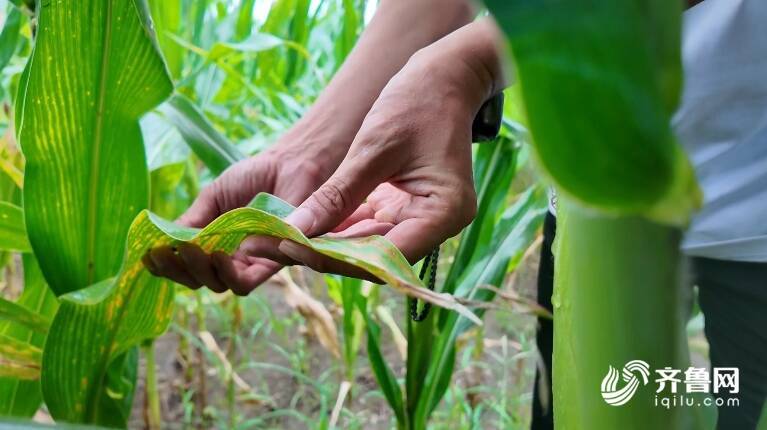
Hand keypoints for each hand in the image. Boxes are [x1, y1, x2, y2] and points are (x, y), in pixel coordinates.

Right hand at [143, 142, 329, 294]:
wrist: (289, 165)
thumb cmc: (254, 177)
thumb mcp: (213, 198)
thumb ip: (192, 220)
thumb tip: (162, 240)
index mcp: (214, 243)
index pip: (186, 266)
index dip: (165, 266)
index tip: (147, 256)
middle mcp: (232, 258)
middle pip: (199, 280)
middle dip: (177, 269)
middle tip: (165, 251)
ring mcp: (251, 263)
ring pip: (219, 285)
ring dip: (199, 271)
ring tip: (190, 249)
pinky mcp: (273, 263)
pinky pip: (246, 282)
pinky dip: (228, 275)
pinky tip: (217, 255)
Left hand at [277, 46, 489, 276]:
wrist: (444, 77)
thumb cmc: (416, 103)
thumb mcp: (372, 149)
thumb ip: (336, 195)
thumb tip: (295, 231)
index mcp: (444, 214)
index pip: (385, 256)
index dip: (336, 258)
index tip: (291, 248)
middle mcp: (438, 225)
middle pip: (377, 258)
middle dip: (328, 253)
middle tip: (278, 244)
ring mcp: (424, 219)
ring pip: (369, 247)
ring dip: (330, 243)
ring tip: (284, 237)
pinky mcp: (408, 209)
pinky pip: (370, 228)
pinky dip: (340, 227)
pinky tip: (305, 224)